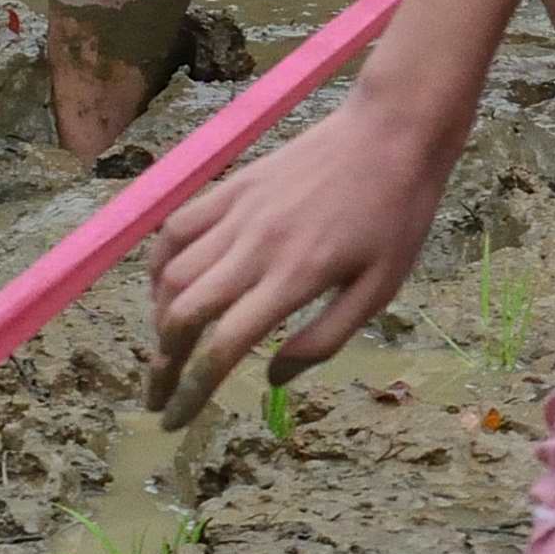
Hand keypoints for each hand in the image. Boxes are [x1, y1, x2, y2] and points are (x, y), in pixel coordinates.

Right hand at [144, 96, 448, 418]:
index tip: (174, 420)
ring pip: (172, 276)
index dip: (191, 391)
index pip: (222, 349)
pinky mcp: (231, 188)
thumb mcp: (380, 289)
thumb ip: (324, 338)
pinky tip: (164, 288)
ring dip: (159, 320)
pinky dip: (158, 266)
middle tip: (158, 396)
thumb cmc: (396, 216)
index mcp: (294, 279)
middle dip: (162, 366)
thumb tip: (272, 377)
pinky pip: (175, 230)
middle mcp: (254, 248)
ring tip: (166, 349)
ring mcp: (237, 214)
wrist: (390, 133)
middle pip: (182, 316)